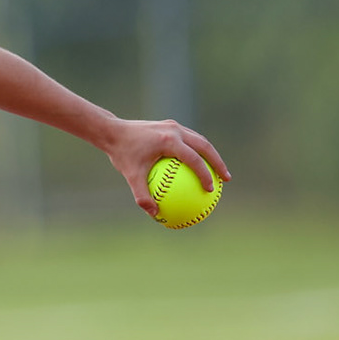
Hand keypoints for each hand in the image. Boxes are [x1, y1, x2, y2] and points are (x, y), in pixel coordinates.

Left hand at [100, 118, 230, 219]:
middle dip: (218, 162)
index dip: (205, 174)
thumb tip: (154, 214)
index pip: (193, 159)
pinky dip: (198, 151)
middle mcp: (174, 130)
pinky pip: (189, 139)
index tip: (210, 189)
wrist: (112, 131)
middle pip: (204, 146)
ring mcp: (173, 126)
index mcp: (168, 141)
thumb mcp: (130, 176)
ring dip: (211, 155)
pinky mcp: (170, 125)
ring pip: (199, 140)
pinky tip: (199, 167)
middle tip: (226, 179)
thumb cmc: (122, 154)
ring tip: (218, 173)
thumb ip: (142, 195)